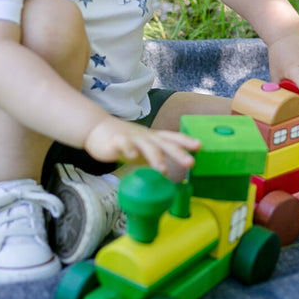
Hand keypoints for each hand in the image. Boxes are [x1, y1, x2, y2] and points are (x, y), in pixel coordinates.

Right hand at [83, 118, 199, 182]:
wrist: (98, 129)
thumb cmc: (126, 141)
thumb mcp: (146, 146)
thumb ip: (160, 154)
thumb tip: (179, 165)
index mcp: (154, 138)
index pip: (172, 137)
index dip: (186, 141)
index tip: (200, 146)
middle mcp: (146, 137)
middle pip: (164, 143)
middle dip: (178, 153)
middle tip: (190, 163)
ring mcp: (132, 138)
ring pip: (146, 147)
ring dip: (156, 157)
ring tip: (163, 170)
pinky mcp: (116, 141)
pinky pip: (123, 145)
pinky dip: (128, 150)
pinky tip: (132, 157)